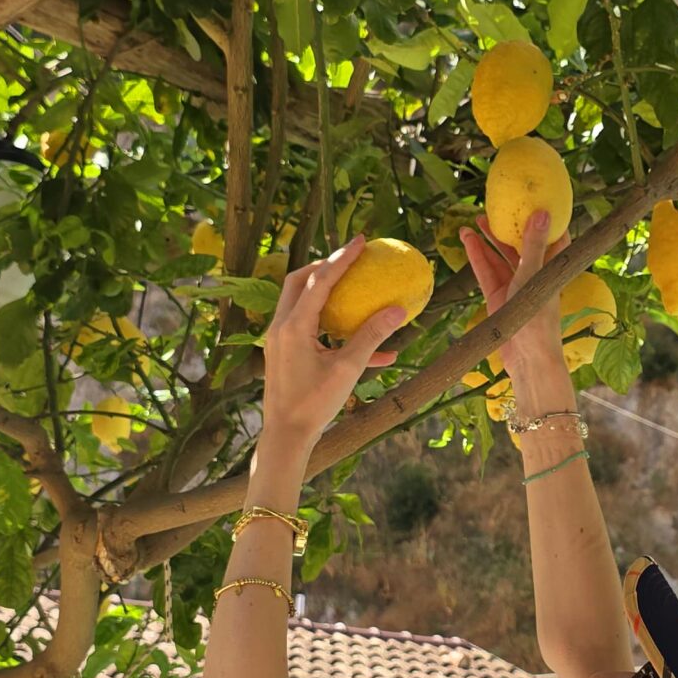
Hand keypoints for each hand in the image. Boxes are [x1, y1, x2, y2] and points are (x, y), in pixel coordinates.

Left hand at [258, 236, 409, 449]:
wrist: (286, 436)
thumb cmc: (315, 404)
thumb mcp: (348, 369)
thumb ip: (371, 336)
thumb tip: (398, 310)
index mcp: (294, 326)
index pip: (319, 280)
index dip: (342, 258)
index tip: (361, 241)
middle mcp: (281, 327)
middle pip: (299, 281)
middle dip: (324, 266)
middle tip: (350, 261)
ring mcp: (279, 340)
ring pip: (299, 302)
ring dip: (324, 292)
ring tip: (351, 288)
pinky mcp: (283, 353)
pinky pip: (307, 329)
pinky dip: (329, 326)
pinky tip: (366, 345)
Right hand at [461, 210, 560, 382]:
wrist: (527, 358)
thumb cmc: (538, 318)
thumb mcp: (533, 275)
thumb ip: (535, 245)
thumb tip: (543, 212)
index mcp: (552, 268)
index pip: (555, 238)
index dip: (548, 220)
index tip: (538, 200)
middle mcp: (535, 276)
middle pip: (522, 244)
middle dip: (510, 226)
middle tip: (495, 207)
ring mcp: (516, 288)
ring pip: (501, 258)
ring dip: (488, 240)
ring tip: (473, 220)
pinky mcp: (499, 299)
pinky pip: (487, 273)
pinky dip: (477, 257)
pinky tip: (467, 241)